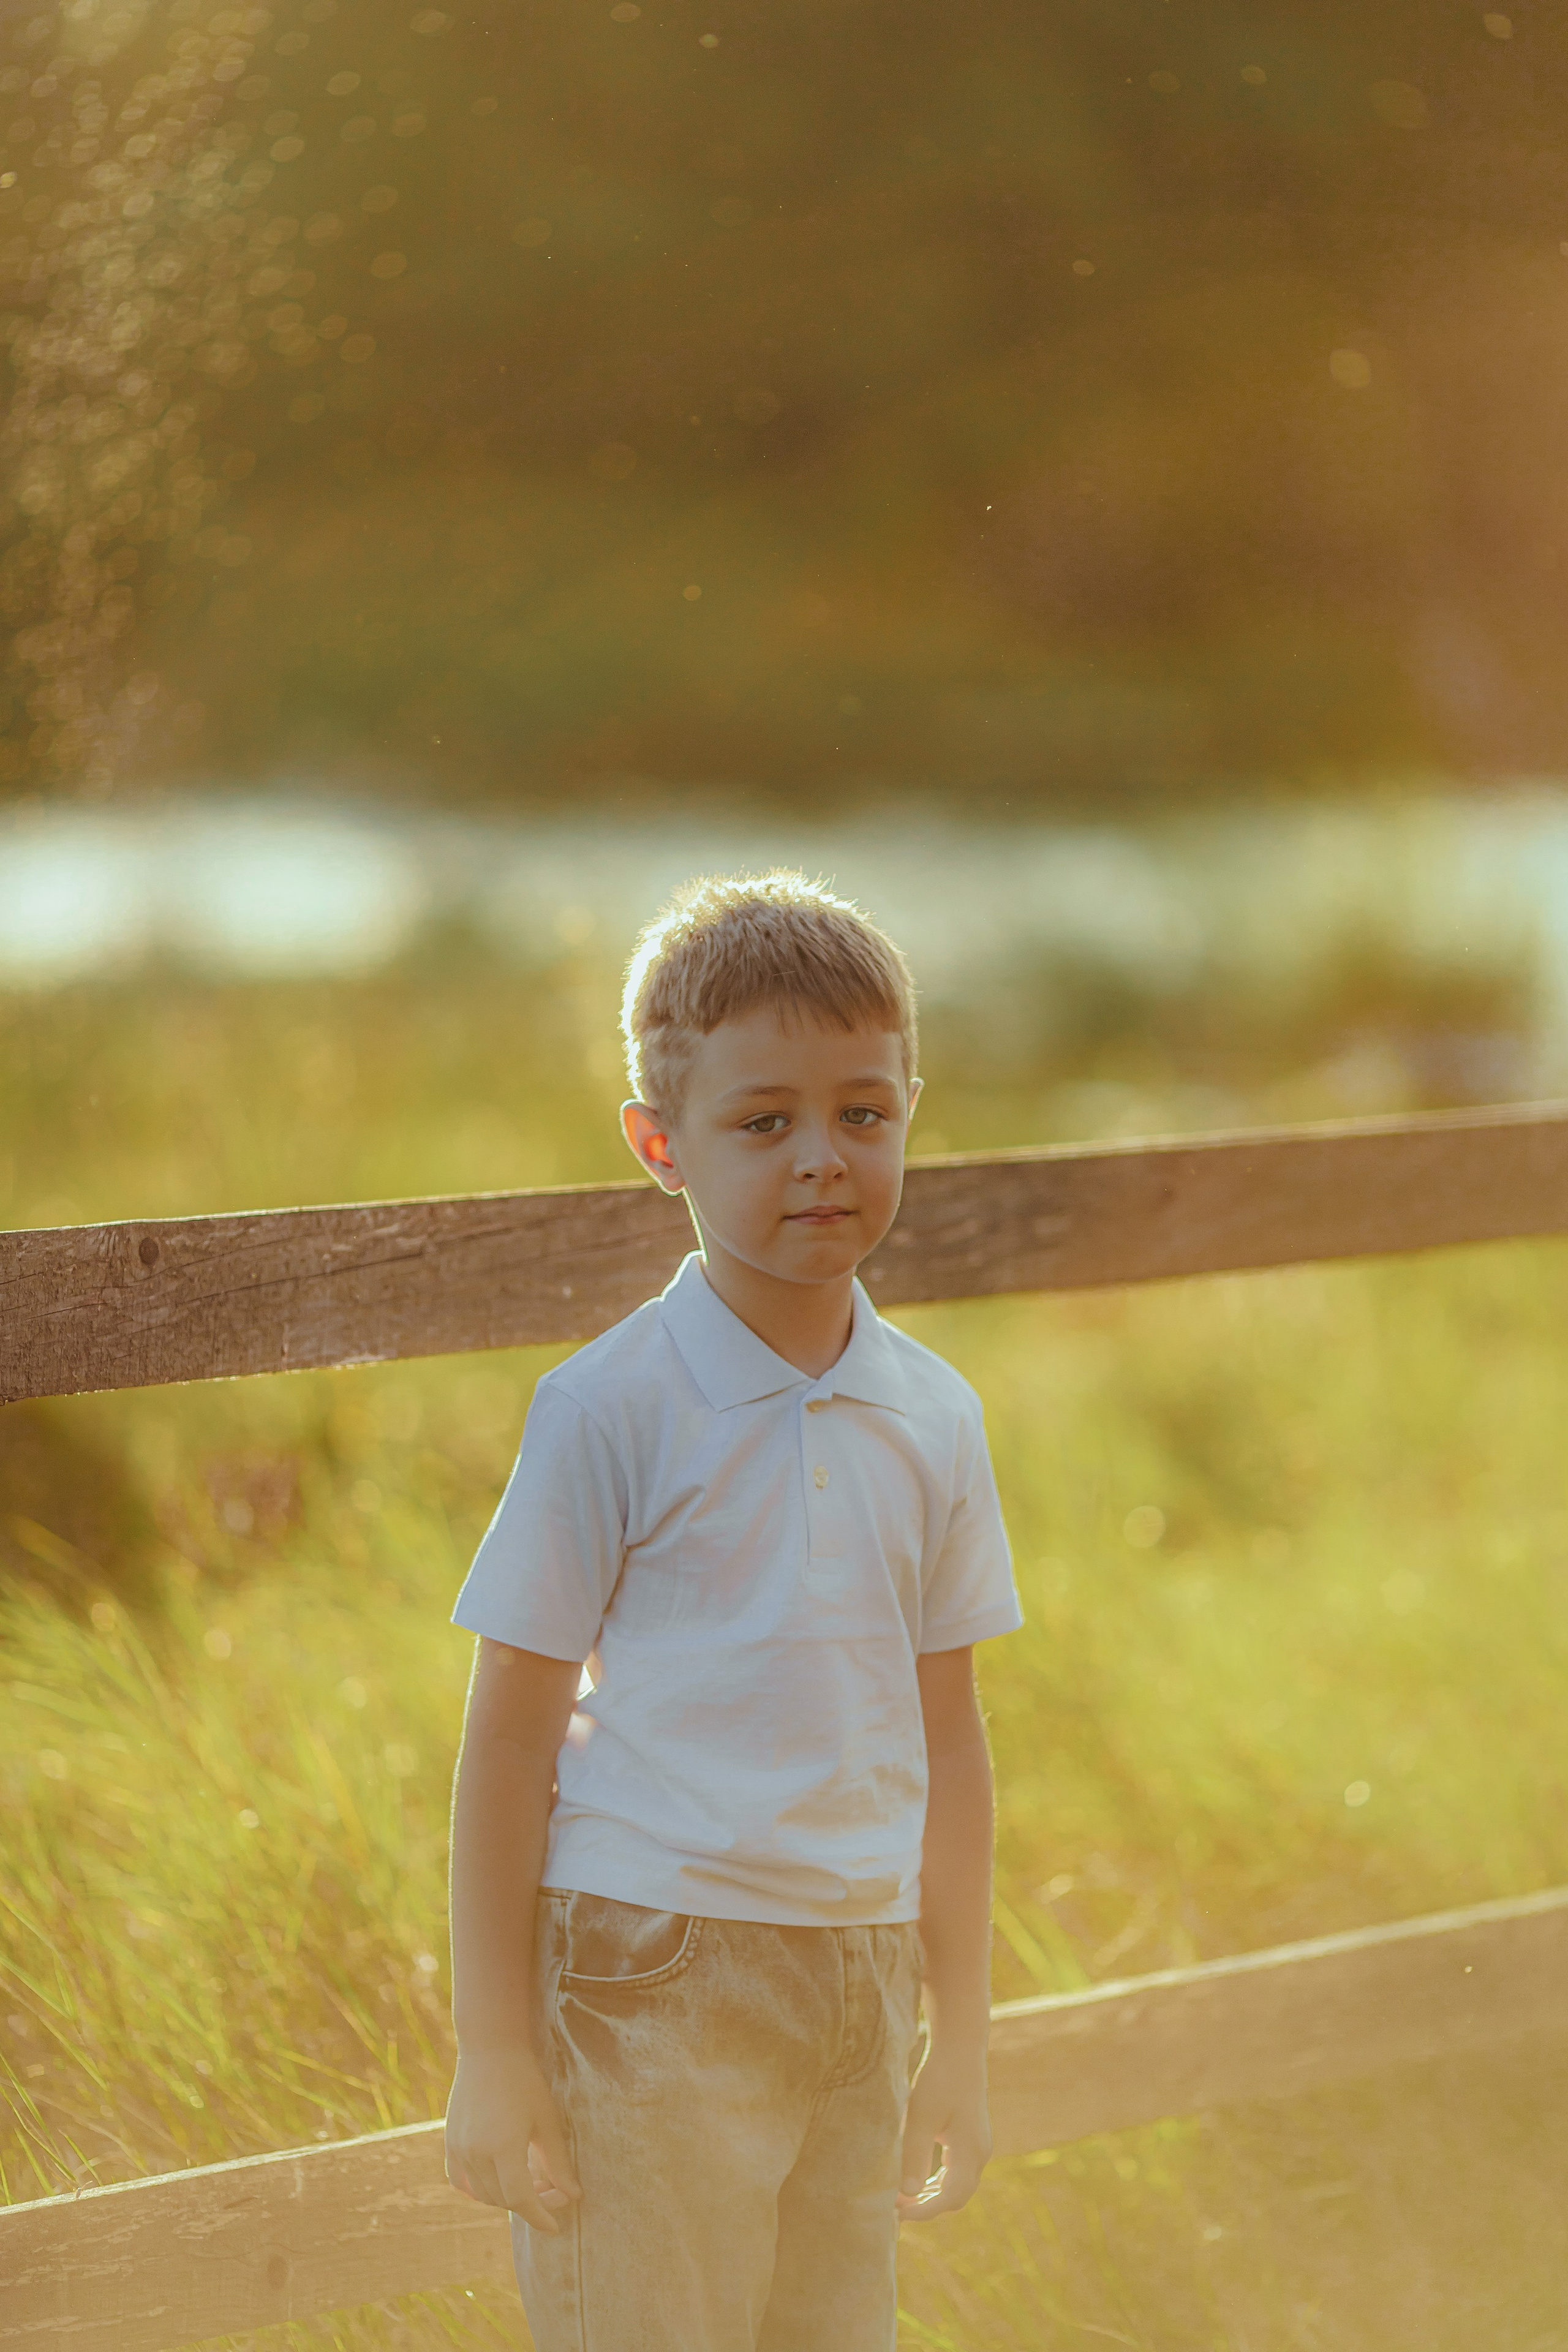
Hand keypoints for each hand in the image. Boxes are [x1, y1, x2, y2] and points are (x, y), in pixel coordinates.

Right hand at [444, 2045, 581, 2234]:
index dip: (540, 2216)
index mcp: (502, 2148)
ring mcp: (458, 2149)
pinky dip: (479, 2189)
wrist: (490, 2049)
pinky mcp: (450, 2143)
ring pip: (483, 2194)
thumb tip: (573, 2196)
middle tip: (553, 2191)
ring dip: (507, 2197)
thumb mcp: (547, 2121)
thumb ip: (558, 2162)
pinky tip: (499, 2180)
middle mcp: (475, 2153)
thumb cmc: (525, 2081)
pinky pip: (461, 2182)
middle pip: (503, 2199)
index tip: (556, 2227)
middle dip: (531, 2203)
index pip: (522, 2200)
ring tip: (532, 2181)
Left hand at [896, 2043, 991, 2221]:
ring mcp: (979, 2146)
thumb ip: (915, 2156)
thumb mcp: (921, 2116)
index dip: (924, 2210)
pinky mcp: (973, 2138)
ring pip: (958, 2186)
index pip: (949, 2197)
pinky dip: (939, 2181)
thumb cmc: (939, 2079)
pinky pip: (958, 2172)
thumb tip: (907, 2194)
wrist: (960, 2050)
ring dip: (933, 2195)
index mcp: (971, 2151)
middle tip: (897, 2208)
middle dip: (928, 2207)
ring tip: (903, 2197)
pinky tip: (919, 2180)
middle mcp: (980, 2153)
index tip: (897, 2212)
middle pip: (956, 2197)